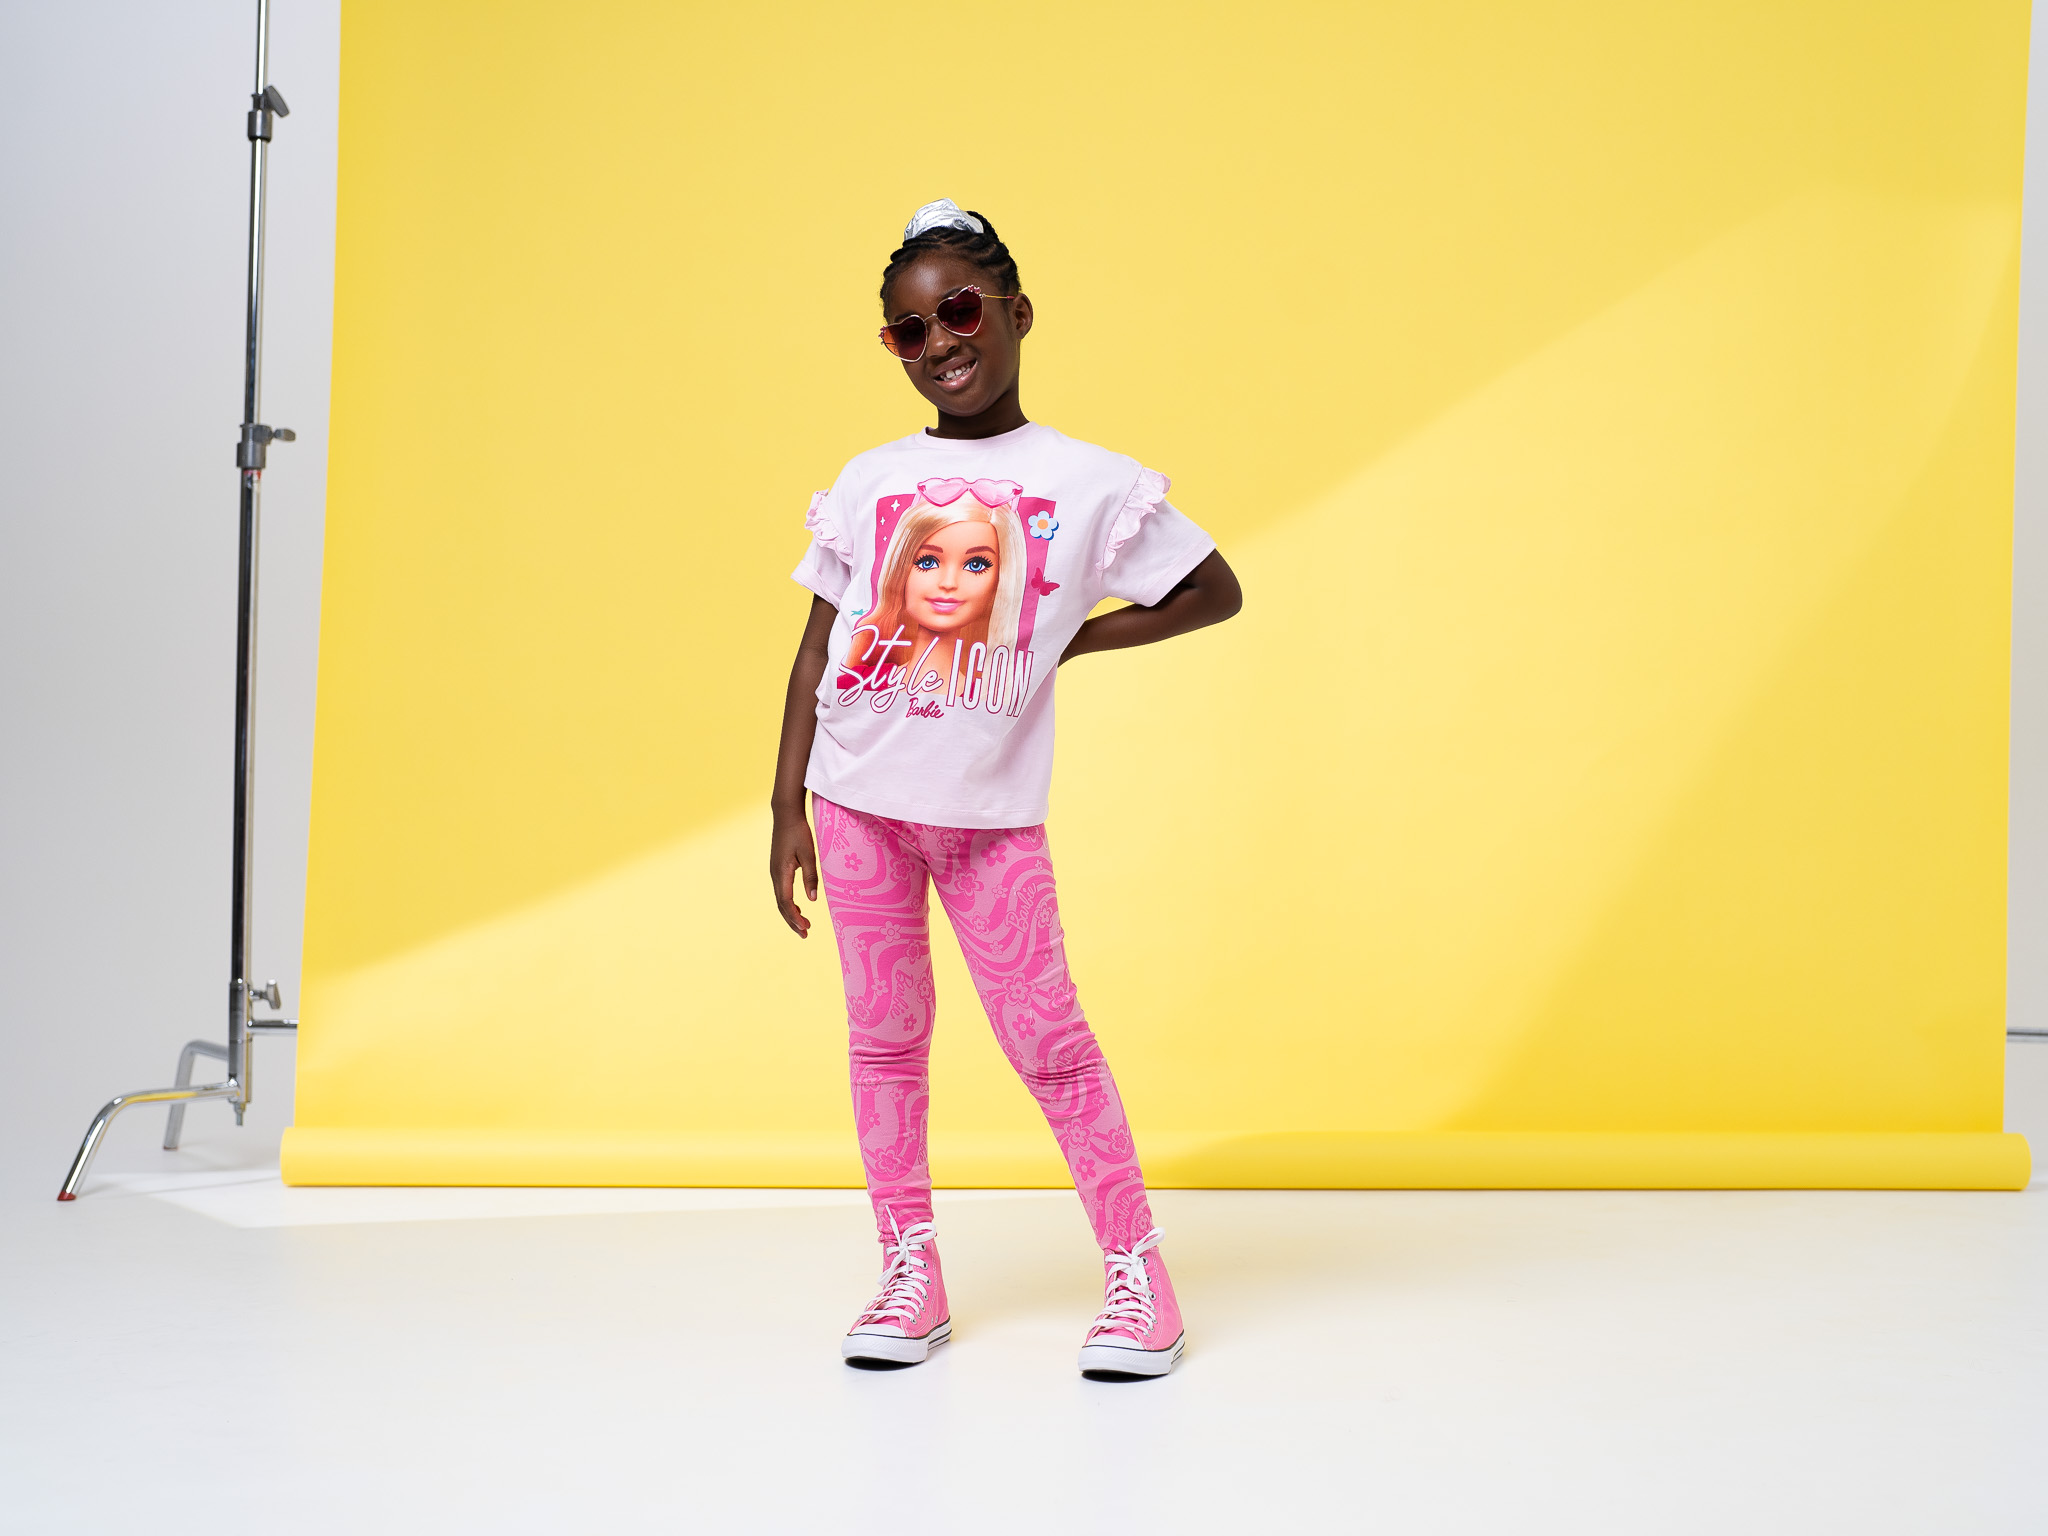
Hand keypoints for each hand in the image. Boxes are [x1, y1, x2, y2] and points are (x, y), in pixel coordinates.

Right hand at [770, 803, 819, 936]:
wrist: (785, 815)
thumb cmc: (799, 832)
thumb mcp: (809, 854)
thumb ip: (811, 876)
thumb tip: (813, 899)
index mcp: (782, 873)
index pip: (786, 902)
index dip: (795, 917)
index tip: (806, 928)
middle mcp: (775, 875)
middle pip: (781, 905)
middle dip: (792, 921)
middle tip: (805, 935)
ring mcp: (775, 872)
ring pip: (781, 900)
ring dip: (791, 914)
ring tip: (803, 926)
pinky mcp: (777, 869)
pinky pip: (782, 892)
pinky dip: (788, 904)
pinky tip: (798, 907)